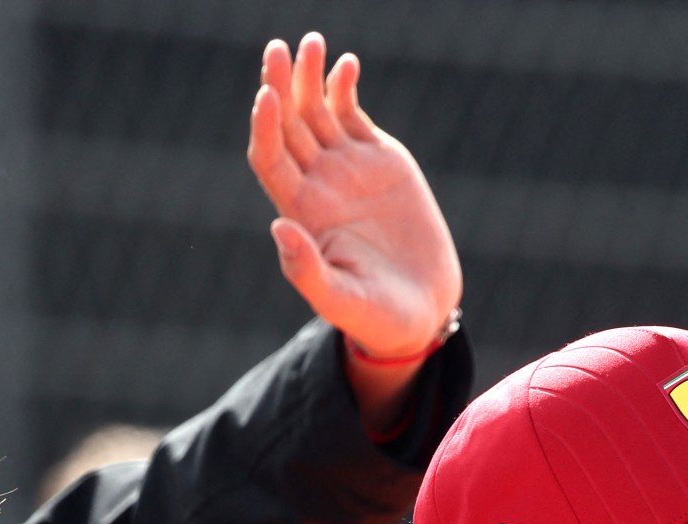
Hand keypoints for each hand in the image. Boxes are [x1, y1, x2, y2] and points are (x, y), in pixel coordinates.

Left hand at [248, 34, 461, 363]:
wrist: (422, 309)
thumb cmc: (378, 317)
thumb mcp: (343, 302)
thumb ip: (308, 271)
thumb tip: (280, 227)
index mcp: (302, 213)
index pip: (270, 158)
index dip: (265, 127)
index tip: (266, 97)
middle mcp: (318, 184)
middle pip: (287, 125)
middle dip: (279, 86)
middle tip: (277, 49)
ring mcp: (347, 168)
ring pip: (316, 112)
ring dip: (309, 77)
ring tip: (310, 42)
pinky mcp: (379, 160)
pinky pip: (352, 114)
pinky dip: (345, 87)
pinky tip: (346, 64)